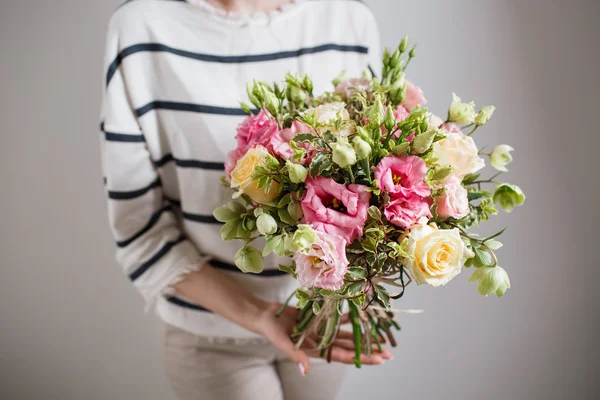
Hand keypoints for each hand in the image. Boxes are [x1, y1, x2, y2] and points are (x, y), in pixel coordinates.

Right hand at [255, 303, 392, 374]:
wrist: (265, 315)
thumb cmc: (272, 331)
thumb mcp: (283, 343)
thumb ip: (295, 356)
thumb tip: (305, 371)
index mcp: (316, 350)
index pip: (344, 356)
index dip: (361, 358)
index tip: (378, 359)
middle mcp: (322, 342)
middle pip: (350, 347)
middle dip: (368, 350)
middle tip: (388, 353)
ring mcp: (321, 331)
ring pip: (346, 335)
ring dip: (361, 336)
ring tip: (380, 337)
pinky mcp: (318, 319)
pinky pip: (336, 319)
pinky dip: (347, 318)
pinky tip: (359, 316)